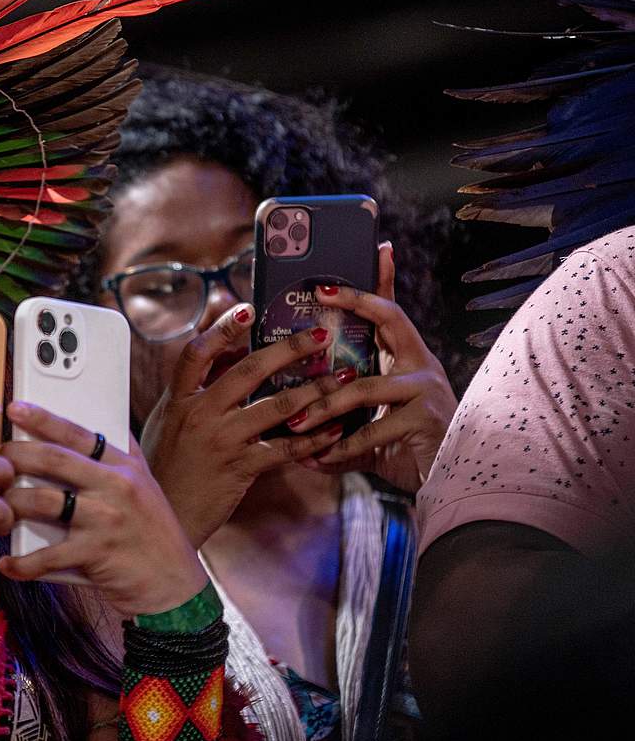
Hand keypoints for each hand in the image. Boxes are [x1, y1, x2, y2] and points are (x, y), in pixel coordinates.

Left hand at [0, 401, 208, 616]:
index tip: (15, 408)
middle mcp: (116, 486)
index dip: (44, 419)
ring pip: (44, 502)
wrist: (174, 584)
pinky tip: (7, 563)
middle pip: (55, 460)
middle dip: (18, 455)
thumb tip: (97, 424)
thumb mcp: (145, 486)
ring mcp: (105, 520)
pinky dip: (23, 562)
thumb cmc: (153, 534)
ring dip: (13, 504)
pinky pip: (48, 555)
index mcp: (125, 466)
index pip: (79, 434)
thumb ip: (121, 458)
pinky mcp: (96, 553)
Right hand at [140, 303, 350, 547]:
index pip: (198, 352)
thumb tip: (223, 357)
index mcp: (179, 399)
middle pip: (248, 369)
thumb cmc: (167, 469)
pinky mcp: (240, 468)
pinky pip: (285, 447)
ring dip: (313, 390)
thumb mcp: (169, 423)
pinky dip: (313, 438)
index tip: (249, 309)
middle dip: (288, 349)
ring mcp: (221, 440)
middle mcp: (199, 413)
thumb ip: (194, 391)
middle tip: (319, 336)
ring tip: (341, 379)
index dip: (223, 328)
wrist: (165, 517)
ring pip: (275, 406)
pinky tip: (334, 430)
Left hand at [289, 244, 456, 492]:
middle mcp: (421, 367)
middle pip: (390, 320)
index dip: (376, 284)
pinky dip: (341, 447)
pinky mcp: (424, 419)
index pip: (390, 313)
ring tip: (295, 422)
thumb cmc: (407, 449)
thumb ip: (337, 424)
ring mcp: (426, 390)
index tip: (363, 257)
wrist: (450, 483)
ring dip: (324, 406)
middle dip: (354, 302)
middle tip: (319, 293)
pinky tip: (318, 457)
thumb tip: (291, 429)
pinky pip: (371, 431)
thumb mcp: (370, 428)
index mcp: (407, 361)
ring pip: (363, 388)